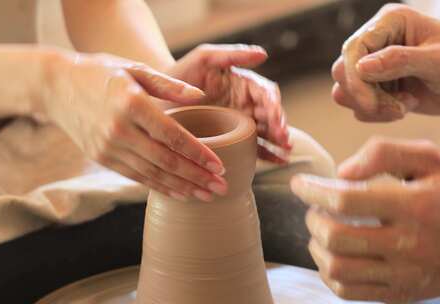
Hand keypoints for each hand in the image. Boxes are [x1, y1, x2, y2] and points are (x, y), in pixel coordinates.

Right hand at [41, 52, 226, 201]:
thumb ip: (170, 85)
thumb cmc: (100, 72)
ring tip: (205, 196)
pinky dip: (159, 186)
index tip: (219, 167)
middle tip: (221, 189)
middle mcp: (120, 130)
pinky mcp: (102, 157)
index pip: (173, 136)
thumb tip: (201, 97)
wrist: (55, 85)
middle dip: (196, 178)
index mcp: (132, 104)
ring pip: (152, 174)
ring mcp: (108, 147)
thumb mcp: (135, 69)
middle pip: (166, 161)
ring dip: (181, 188)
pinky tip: (178, 193)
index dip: (198, 154)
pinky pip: (135, 177)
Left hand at [167, 44, 291, 162]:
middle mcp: (244, 103)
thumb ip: (231, 54)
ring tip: (284, 152)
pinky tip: (277, 160)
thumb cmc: (179, 73)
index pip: (265, 93)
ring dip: (278, 142)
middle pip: (269, 114)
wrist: (154, 97)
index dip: (274, 104)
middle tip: (283, 138)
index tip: (276, 116)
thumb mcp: (204, 58)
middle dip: (279, 126)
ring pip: (265, 132)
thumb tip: (263, 54)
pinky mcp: (230, 140)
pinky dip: (266, 154)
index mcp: (241, 84)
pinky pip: (252, 147)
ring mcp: (238, 123)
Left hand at [290, 137, 439, 300]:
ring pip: (336, 268)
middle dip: (312, 218)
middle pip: (335, 236)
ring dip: (316, 245)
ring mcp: (401, 274)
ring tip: (321, 230)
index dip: (312, 190)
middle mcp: (406, 244)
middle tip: (315, 207)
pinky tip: (331, 255)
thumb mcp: (430, 159)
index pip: (345, 200)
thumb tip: (341, 172)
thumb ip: (384, 153)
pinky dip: (328, 273)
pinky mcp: (398, 293)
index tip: (299, 184)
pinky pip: (347, 291)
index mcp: (412, 206)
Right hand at [332, 4, 439, 121]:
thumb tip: (361, 67)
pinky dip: (377, 114)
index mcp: (389, 23)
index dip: (356, 79)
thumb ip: (400, 61)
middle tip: (397, 108)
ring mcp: (375, 66)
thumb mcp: (439, 61)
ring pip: (345, 91)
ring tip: (403, 106)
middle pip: (343, 71)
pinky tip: (405, 107)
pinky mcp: (377, 87)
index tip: (371, 104)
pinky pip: (358, 106)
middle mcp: (376, 42)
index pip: (354, 49)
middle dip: (364, 96)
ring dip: (372, 107)